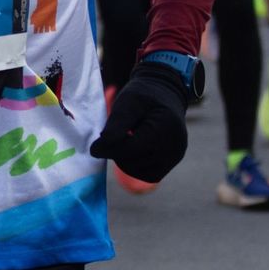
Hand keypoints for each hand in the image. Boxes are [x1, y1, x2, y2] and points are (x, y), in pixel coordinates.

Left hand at [89, 61, 187, 183]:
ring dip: (125, 160)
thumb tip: (97, 150)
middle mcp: (174, 146)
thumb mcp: (127, 103)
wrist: (164, 94)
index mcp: (164, 128)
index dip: (109, 149)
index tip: (93, 148)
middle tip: (111, 137)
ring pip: (140, 171)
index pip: (131, 148)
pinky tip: (132, 150)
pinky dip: (135, 166)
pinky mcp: (172, 162)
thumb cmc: (143, 96)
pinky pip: (149, 174)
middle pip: (134, 161)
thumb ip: (115, 125)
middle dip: (117, 152)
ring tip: (124, 140)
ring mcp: (175, 156)